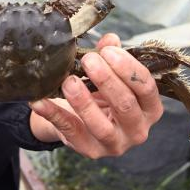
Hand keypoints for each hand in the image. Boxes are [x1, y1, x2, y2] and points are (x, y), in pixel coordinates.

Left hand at [28, 34, 162, 158]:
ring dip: (83, 101)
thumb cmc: (103, 96)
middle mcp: (138, 130)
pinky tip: (39, 101)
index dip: (128, 68)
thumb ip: (112, 58)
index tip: (108, 52)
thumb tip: (110, 39)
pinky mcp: (90, 151)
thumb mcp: (111, 76)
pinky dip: (53, 114)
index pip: (146, 88)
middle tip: (89, 60)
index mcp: (149, 109)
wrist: (82, 122)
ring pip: (100, 125)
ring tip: (69, 81)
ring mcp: (115, 144)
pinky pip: (69, 130)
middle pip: (125, 105)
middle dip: (106, 80)